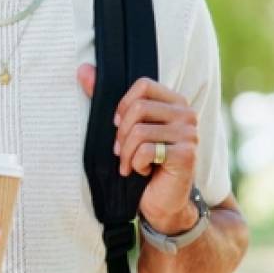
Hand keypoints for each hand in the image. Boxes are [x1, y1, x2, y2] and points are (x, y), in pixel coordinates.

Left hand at [77, 64, 199, 232]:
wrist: (163, 202)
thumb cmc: (144, 162)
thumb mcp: (125, 128)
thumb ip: (106, 98)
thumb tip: (83, 70)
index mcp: (175, 102)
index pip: (143, 85)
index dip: (124, 105)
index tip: (118, 125)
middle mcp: (187, 114)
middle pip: (139, 108)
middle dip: (122, 133)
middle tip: (122, 151)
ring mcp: (189, 134)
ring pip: (139, 131)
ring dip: (127, 153)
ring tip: (131, 164)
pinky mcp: (186, 155)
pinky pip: (146, 151)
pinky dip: (136, 164)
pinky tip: (142, 171)